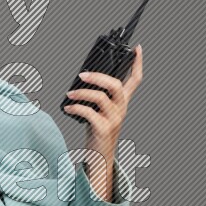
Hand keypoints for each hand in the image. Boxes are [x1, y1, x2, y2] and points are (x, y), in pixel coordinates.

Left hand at [63, 44, 143, 197]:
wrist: (99, 157)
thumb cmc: (97, 130)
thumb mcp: (100, 110)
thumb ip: (97, 95)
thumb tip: (82, 78)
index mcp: (122, 102)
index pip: (135, 80)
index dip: (137, 63)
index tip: (137, 48)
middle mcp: (121, 109)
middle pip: (117, 85)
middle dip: (99, 77)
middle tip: (82, 75)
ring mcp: (114, 119)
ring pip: (101, 98)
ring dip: (82, 93)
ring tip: (69, 94)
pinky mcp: (104, 129)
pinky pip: (90, 113)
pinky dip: (76, 108)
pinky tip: (67, 107)